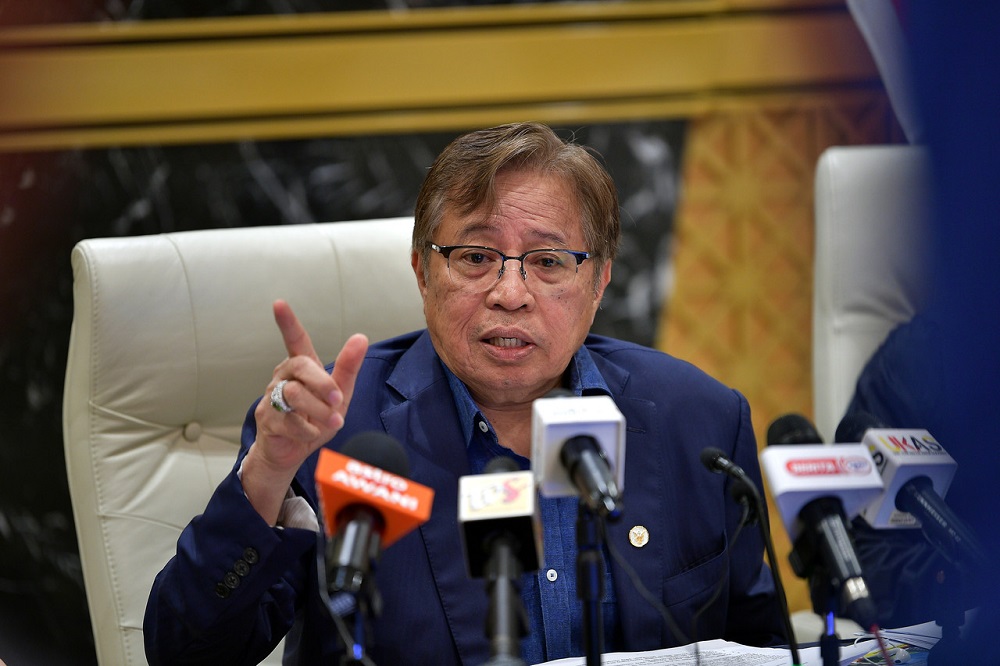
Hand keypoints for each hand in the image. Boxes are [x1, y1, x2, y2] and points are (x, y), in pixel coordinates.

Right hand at [242, 299, 367, 523]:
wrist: (293, 453)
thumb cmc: (317, 418)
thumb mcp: (340, 394)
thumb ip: (349, 367)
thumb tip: (360, 337)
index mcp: (301, 368)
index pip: (295, 340)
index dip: (288, 322)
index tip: (279, 304)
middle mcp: (283, 377)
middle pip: (300, 367)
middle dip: (323, 383)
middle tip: (338, 400)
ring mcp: (272, 397)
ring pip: (295, 395)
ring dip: (319, 411)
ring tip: (331, 422)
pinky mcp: (268, 420)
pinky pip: (290, 421)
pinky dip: (309, 430)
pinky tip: (312, 434)